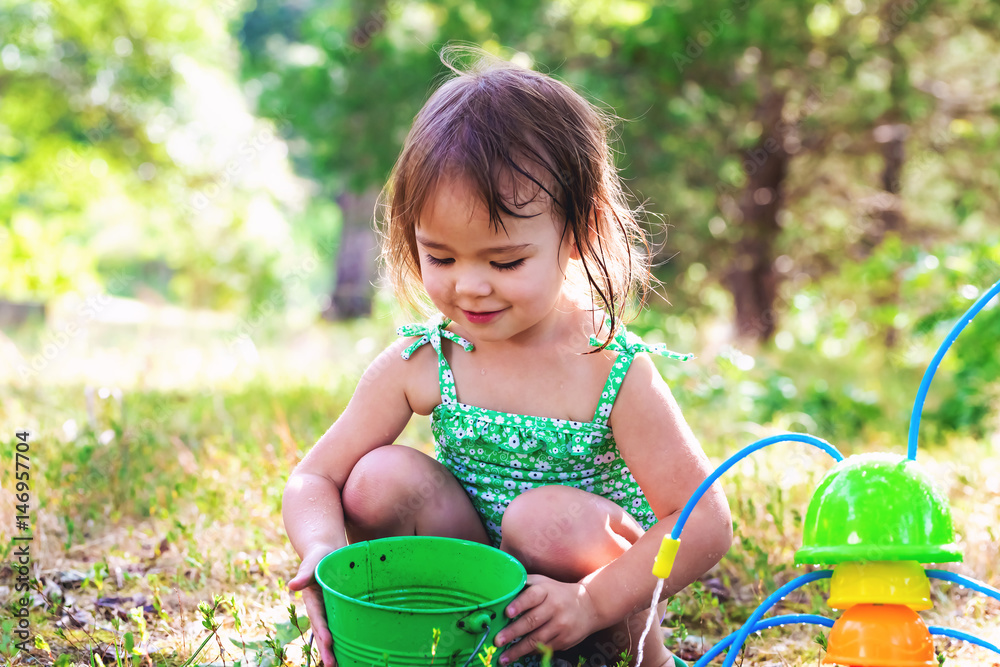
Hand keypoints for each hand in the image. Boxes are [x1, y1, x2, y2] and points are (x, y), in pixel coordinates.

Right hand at [288, 545, 337, 666]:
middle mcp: (319, 608)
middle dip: (326, 648)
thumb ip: (304, 573)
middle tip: (331, 665)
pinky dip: (342, 640)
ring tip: (337, 665)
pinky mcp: (336, 609)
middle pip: (322, 631)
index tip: (329, 642)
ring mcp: (327, 610)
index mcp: (312, 599)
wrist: (326, 553)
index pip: (318, 617)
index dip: (322, 630)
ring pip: (329, 633)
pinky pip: (339, 626)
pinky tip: (349, 652)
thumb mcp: (312, 562)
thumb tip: (292, 586)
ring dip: (333, 649)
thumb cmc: (319, 555)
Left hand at [493, 574, 602, 664]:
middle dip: (513, 632)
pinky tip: (518, 655)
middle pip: (532, 621)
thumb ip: (524, 583)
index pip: (532, 596)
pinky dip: (530, 652)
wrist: (588, 605)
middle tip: (497, 640)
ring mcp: (561, 625)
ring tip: (503, 657)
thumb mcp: (543, 582)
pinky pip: (544, 648)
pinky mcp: (565, 640)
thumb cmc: (557, 592)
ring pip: (537, 639)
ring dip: (518, 649)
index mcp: (547, 590)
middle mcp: (555, 607)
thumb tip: (500, 588)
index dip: (519, 604)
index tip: (507, 613)